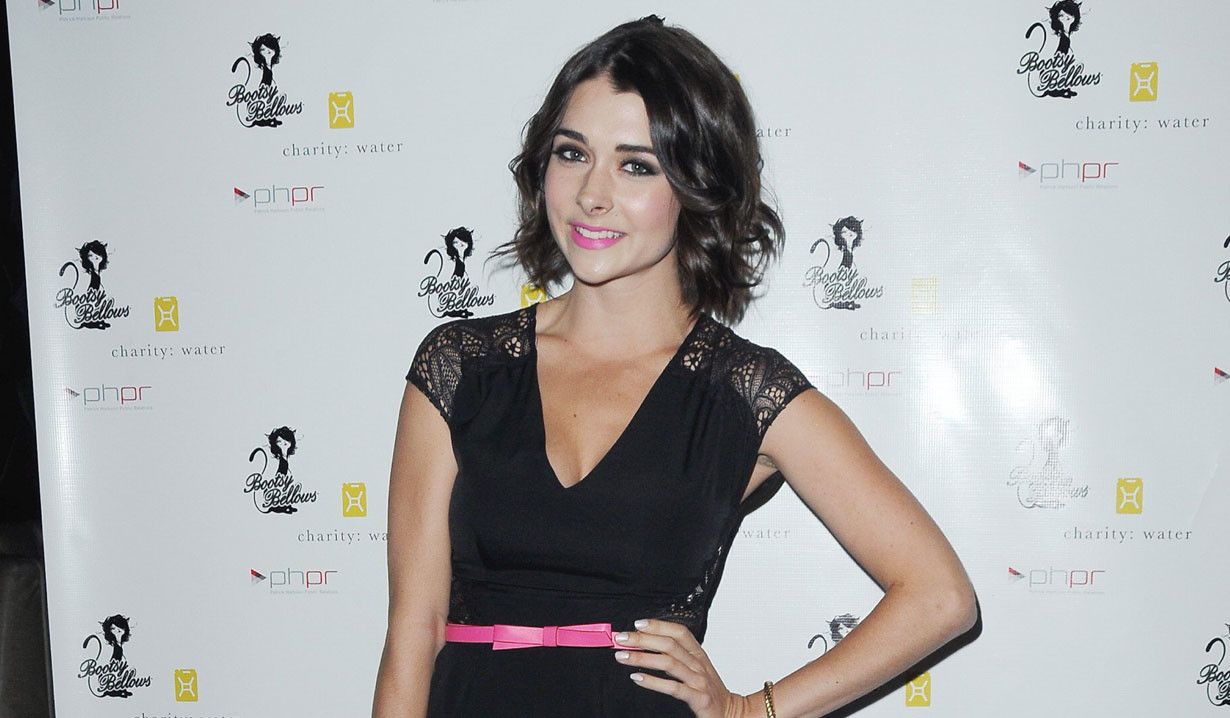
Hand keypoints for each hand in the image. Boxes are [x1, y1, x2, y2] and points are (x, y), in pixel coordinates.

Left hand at [614, 618, 754, 717]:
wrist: (729, 712)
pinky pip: (673, 687)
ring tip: (623, 656)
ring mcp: (699, 681)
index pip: (679, 632)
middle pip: (669, 645)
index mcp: (698, 654)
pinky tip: (638, 678)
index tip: (638, 623)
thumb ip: (676, 656)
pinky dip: (653, 682)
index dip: (659, 625)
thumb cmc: (708, 690)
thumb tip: (647, 643)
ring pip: (669, 663)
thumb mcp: (696, 668)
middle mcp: (698, 665)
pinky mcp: (698, 698)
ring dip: (642, 657)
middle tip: (622, 638)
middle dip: (643, 639)